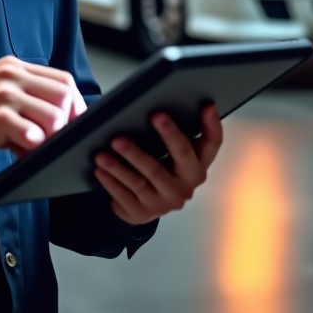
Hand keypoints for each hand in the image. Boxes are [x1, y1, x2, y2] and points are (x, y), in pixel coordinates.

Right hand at [0, 55, 86, 165]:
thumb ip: (25, 102)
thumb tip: (58, 123)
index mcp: (13, 66)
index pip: (62, 78)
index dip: (74, 103)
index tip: (73, 123)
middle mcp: (11, 74)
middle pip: (64, 93)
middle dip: (68, 121)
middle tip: (57, 139)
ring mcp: (4, 93)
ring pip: (54, 115)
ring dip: (51, 137)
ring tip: (34, 145)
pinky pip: (33, 133)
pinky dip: (33, 146)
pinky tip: (20, 150)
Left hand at [92, 103, 222, 224]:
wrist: (140, 205)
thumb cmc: (156, 167)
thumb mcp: (168, 153)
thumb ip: (170, 133)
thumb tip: (157, 100)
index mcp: (197, 165)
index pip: (212, 144)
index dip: (212, 125)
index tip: (207, 106)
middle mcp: (186, 185)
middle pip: (181, 156)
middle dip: (169, 134)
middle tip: (155, 115)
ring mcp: (164, 201)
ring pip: (145, 177)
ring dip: (127, 159)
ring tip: (112, 142)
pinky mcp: (142, 212)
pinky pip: (124, 194)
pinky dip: (111, 180)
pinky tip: (100, 168)